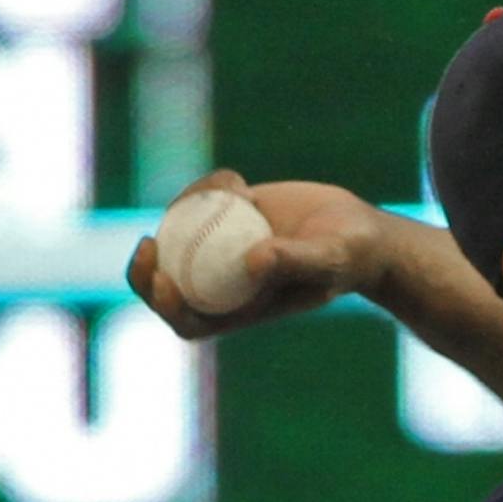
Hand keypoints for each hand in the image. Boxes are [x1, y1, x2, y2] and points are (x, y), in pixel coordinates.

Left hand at [126, 170, 397, 338]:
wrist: (358, 232)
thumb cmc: (348, 256)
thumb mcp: (328, 259)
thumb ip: (294, 262)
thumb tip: (252, 261)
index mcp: (242, 308)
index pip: (190, 321)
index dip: (166, 306)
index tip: (161, 277)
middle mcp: (224, 281)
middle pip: (166, 285)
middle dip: (144, 272)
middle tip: (146, 243)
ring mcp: (221, 247)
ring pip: (176, 235)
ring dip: (182, 210)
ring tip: (228, 191)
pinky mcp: (226, 215)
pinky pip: (197, 202)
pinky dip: (208, 187)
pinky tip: (239, 181)